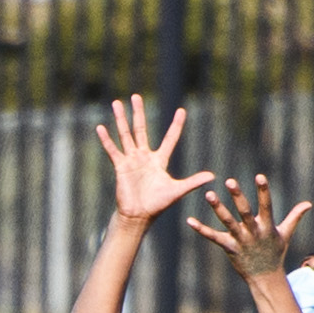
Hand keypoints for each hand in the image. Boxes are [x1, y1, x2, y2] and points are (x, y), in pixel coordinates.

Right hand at [98, 94, 212, 223]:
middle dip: (138, 113)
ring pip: (125, 135)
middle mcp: (144, 157)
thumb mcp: (177, 191)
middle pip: (141, 129)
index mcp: (159, 161)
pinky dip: (106, 140)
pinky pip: (113, 150)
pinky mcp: (120, 167)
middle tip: (136, 96)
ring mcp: (131, 160)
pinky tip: (100, 128)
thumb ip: (193, 182)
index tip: (182, 111)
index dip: (176, 126)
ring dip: (121, 119)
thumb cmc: (157, 205)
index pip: (170, 139)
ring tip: (116, 103)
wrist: (139, 216)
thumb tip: (212, 176)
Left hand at [188, 174, 311, 279]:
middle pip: (244, 212)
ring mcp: (240, 241)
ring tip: (208, 194)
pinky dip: (201, 229)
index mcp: (267, 226)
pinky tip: (190, 220)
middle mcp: (253, 232)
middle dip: (238, 197)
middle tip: (230, 181)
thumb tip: (308, 204)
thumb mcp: (285, 234)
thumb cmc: (275, 253)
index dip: (263, 191)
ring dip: (218, 208)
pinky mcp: (229, 248)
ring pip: (227, 222)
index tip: (260, 176)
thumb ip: (294, 217)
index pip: (266, 205)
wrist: (265, 278)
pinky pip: (213, 237)